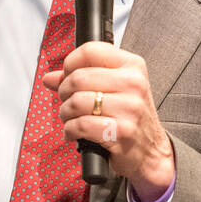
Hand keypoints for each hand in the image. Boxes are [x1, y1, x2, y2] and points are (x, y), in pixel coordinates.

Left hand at [45, 42, 175, 201]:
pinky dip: (70, 130)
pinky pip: (81, 125)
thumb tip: (49, 78)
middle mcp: (133, 83)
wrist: (151, 151)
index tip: (67, 75)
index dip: (70, 63)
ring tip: (70, 118)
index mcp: (132, 66)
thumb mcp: (114, 89)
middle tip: (67, 101)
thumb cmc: (130, 117)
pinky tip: (74, 132)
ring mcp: (130, 107)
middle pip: (79, 77)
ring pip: (77, 101)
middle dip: (64, 92)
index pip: (91, 50)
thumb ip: (82, 78)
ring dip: (65, 113)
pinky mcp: (123, 130)